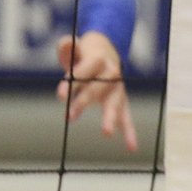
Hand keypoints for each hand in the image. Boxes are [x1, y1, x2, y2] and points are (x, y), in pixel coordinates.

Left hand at [56, 31, 137, 151]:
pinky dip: (130, 132)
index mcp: (98, 59)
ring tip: (106, 133)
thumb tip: (67, 43)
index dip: (72, 83)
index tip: (60, 97)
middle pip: (96, 89)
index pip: (84, 71)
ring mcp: (118, 89)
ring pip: (114, 104)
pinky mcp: (122, 102)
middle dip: (83, 102)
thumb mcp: (74, 48)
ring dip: (110, 118)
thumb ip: (68, 46)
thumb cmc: (83, 54)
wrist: (106, 52)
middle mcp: (111, 74)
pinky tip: (131, 147)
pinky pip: (127, 118)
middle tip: (70, 116)